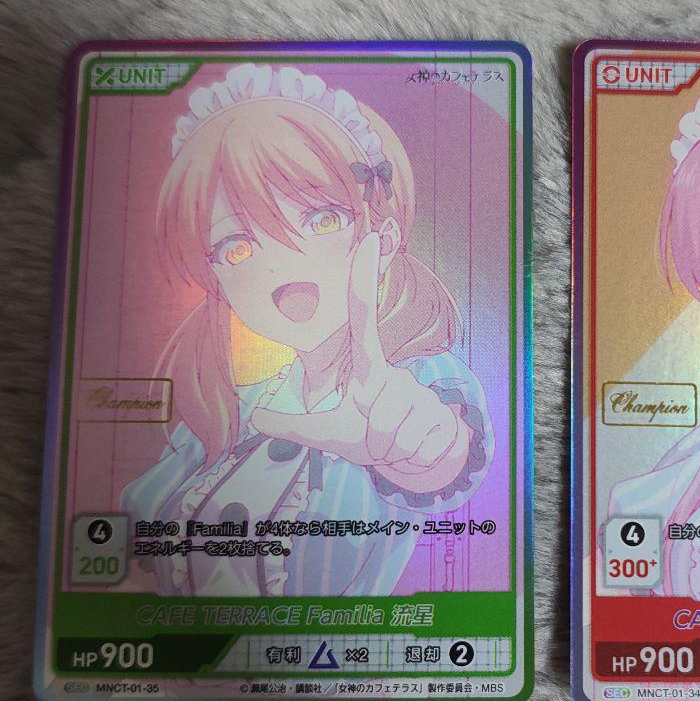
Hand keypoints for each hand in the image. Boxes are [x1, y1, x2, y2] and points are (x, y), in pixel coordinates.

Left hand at [251, 232, 468, 491]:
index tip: (369, 240)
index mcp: (368, 370)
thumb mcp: (327, 435)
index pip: (364, 320)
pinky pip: (418, 444)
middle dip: (376, 439)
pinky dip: (413, 458)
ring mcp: (422, 395)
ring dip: (394, 449)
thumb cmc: (370, 436)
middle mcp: (396, 376)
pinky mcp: (442, 417)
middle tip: (378, 440)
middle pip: (377, 412)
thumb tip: (256, 417)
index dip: (364, 282)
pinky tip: (417, 450)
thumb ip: (292, 427)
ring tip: (397, 443)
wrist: (419, 461)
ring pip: (396, 431)